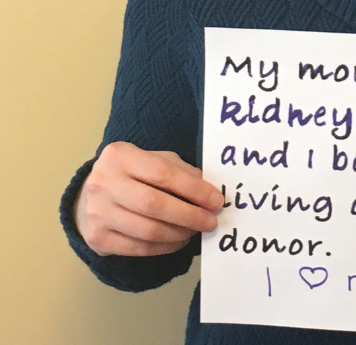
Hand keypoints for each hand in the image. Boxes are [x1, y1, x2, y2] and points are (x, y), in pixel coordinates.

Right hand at [75, 141, 222, 256]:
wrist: (90, 193)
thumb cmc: (132, 173)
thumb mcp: (155, 160)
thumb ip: (181, 171)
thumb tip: (210, 193)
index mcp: (120, 156)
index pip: (163, 174)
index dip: (194, 189)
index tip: (216, 200)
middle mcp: (103, 183)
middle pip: (154, 204)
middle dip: (189, 215)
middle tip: (211, 221)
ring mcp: (97, 213)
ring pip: (147, 230)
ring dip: (179, 234)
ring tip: (195, 230)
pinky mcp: (97, 238)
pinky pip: (138, 248)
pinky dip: (164, 247)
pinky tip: (178, 241)